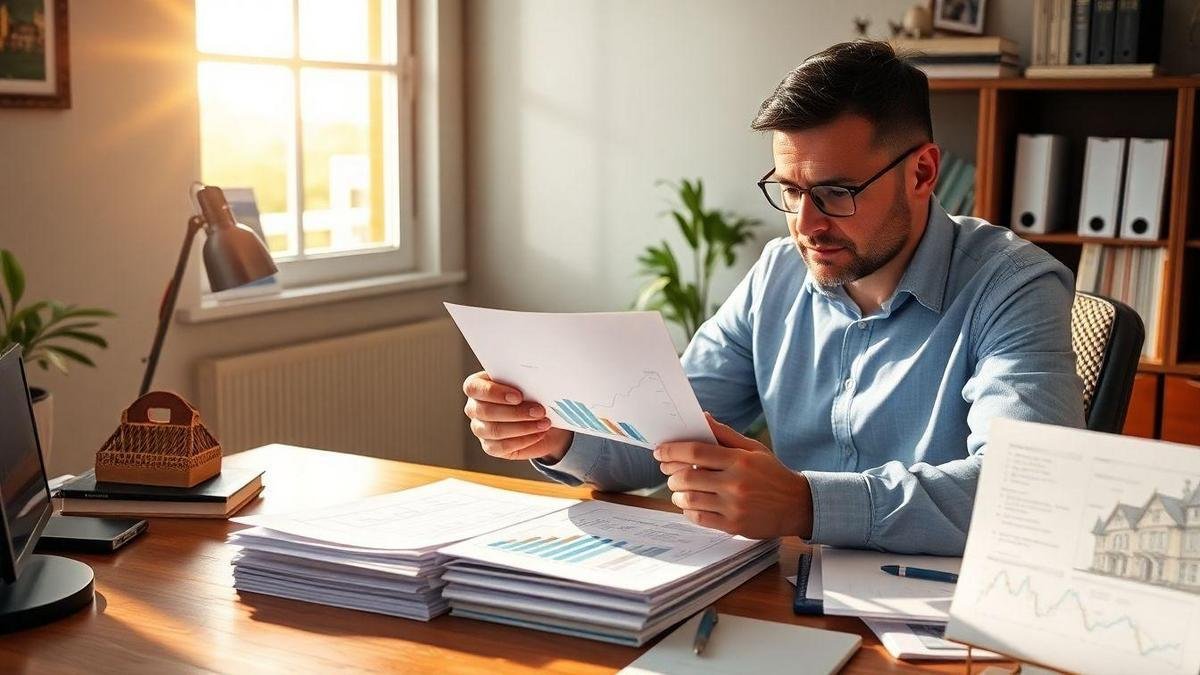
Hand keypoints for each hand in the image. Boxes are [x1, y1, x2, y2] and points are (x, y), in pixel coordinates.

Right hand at [462, 371, 572, 462]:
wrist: (541, 417)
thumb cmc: (530, 394)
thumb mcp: (527, 383)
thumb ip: (523, 381)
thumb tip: (535, 384)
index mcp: (477, 386)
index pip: (473, 388)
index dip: (493, 392)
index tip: (518, 396)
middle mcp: (474, 408)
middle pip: (485, 411)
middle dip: (516, 412)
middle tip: (539, 411)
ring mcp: (480, 429)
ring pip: (495, 430)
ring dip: (523, 427)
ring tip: (544, 423)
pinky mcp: (490, 447)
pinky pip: (503, 446)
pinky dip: (525, 440)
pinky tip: (539, 433)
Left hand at [654, 413, 812, 538]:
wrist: (797, 505)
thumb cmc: (771, 473)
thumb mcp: (753, 449)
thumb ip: (725, 434)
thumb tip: (702, 417)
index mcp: (739, 460)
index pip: (696, 451)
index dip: (672, 450)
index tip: (660, 451)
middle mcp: (736, 483)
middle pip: (688, 477)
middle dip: (671, 474)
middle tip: (669, 473)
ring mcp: (734, 506)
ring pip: (690, 499)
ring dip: (677, 494)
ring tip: (679, 490)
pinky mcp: (733, 525)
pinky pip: (699, 518)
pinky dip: (688, 511)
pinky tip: (691, 505)